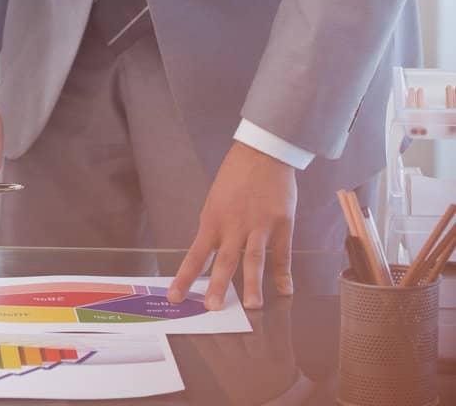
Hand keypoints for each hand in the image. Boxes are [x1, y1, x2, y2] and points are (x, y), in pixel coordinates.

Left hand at [167, 141, 296, 310]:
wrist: (262, 151)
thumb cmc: (235, 175)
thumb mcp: (217, 200)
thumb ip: (216, 228)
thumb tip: (210, 257)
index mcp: (213, 219)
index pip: (196, 254)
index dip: (185, 278)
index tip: (174, 298)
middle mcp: (234, 225)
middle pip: (224, 260)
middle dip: (218, 286)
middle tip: (213, 308)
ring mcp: (259, 225)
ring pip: (254, 259)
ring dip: (253, 284)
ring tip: (252, 306)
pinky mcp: (281, 223)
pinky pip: (282, 253)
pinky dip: (284, 274)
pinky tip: (285, 291)